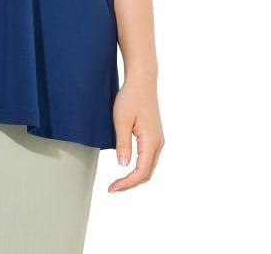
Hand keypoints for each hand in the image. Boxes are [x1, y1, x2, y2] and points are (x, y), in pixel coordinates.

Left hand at [108, 74, 164, 192]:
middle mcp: (158, 143)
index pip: (141, 172)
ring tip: (118, 182)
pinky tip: (127, 168)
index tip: (112, 188)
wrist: (142, 81)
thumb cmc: (130, 98)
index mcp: (151, 141)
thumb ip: (123, 144)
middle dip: (130, 184)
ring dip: (135, 177)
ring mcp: (158, 140)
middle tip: (112, 188)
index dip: (126, 183)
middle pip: (147, 173)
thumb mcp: (121, 120)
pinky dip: (139, 168)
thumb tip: (123, 166)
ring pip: (149, 167)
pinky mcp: (154, 136)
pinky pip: (148, 159)